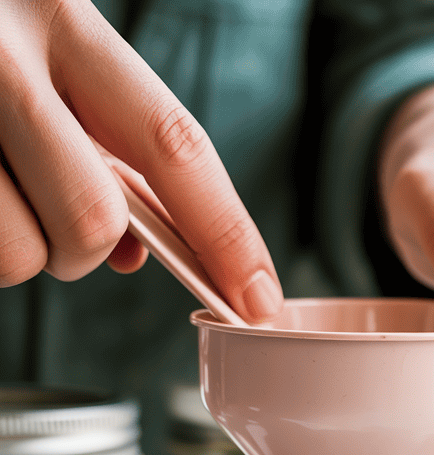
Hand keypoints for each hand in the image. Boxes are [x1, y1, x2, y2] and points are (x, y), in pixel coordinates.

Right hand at [0, 0, 281, 320]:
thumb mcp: (40, 54)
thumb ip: (97, 138)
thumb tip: (133, 251)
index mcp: (60, 18)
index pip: (173, 144)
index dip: (226, 232)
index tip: (258, 297)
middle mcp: (2, 56)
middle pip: (93, 221)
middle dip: (85, 250)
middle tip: (52, 216)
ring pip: (20, 255)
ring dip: (20, 254)